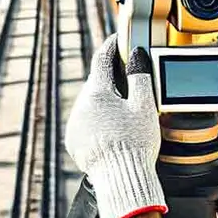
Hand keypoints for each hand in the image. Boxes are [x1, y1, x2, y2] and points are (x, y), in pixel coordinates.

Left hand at [64, 34, 165, 217]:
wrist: (120, 178)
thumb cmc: (135, 143)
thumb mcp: (144, 107)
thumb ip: (140, 77)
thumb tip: (136, 55)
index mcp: (97, 93)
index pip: (102, 59)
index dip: (111, 46)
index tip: (118, 39)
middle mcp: (80, 105)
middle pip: (97, 84)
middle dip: (112, 80)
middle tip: (130, 79)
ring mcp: (74, 123)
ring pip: (90, 105)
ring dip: (104, 104)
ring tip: (125, 115)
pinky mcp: (73, 140)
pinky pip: (86, 124)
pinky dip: (97, 123)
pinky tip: (113, 132)